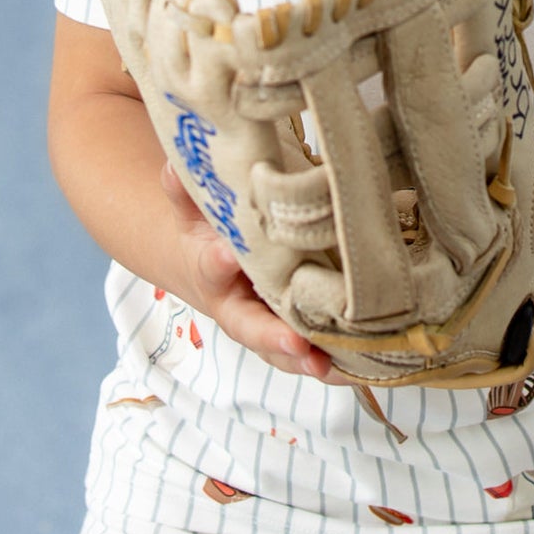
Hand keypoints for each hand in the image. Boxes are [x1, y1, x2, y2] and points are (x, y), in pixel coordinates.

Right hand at [160, 162, 337, 382]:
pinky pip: (309, 353)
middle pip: (252, 328)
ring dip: (306, 361)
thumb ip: (183, 189)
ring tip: (330, 366)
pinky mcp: (291, 334)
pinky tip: (357, 367)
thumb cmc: (206, 234)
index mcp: (211, 272)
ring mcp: (265, 325)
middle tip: (296, 343)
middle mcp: (237, 307)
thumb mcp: (191, 209)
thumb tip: (177, 165)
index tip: (228, 254)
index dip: (219, 261)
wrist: (207, 267)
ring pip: (282, 350)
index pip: (211, 266)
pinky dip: (332, 364)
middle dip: (273, 337)